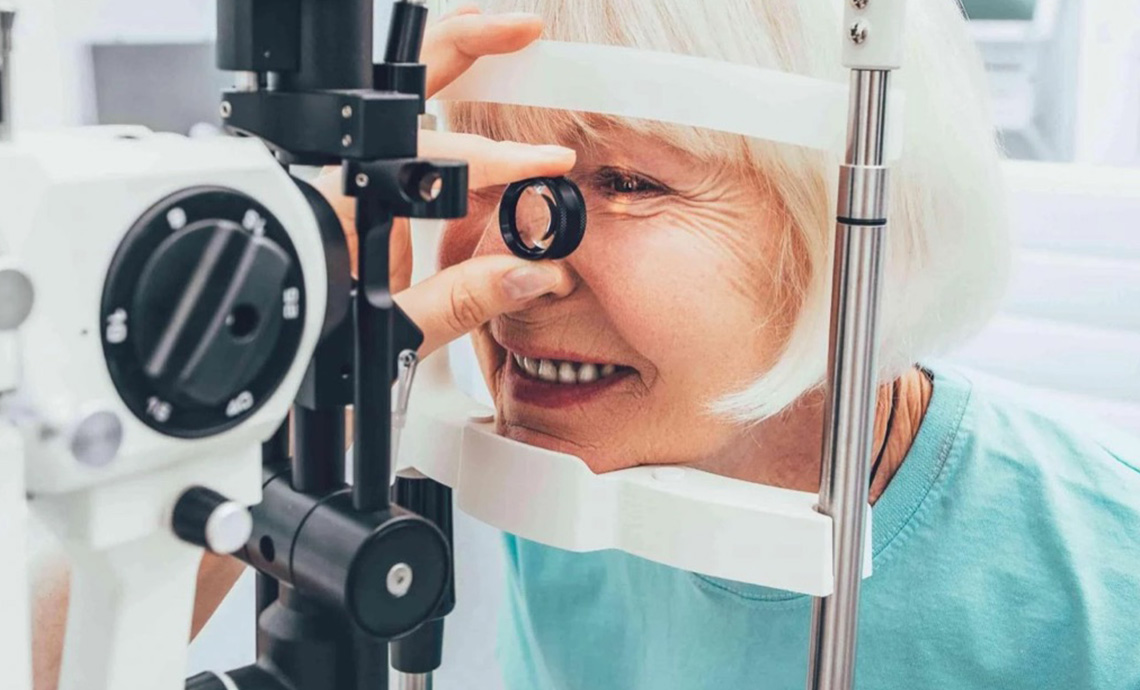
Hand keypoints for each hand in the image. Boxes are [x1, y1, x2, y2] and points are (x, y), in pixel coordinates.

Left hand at [315, 6, 575, 355]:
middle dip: (466, 47)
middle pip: (404, 87)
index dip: (503, 161)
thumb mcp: (398, 332)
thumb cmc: (318, 337)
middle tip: (520, 30)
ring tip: (502, 39)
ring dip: (454, 61)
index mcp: (351, 205)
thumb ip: (464, 301)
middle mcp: (347, 177)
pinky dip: (445, 102)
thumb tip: (532, 270)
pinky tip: (476, 91)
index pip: (441, 162)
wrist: (277, 346)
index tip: (547, 163)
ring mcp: (355, 176)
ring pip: (403, 99)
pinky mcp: (365, 189)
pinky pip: (407, 132)